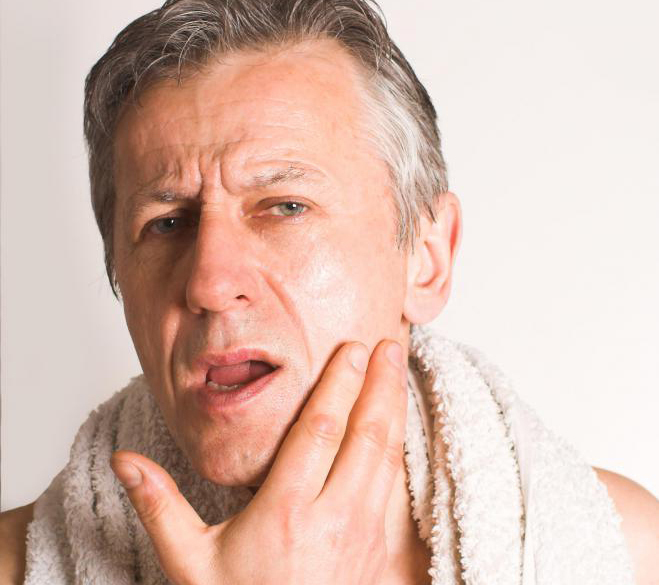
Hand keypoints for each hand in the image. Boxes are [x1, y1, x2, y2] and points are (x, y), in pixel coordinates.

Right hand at [111, 339, 407, 584]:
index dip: (338, 385)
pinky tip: (403, 425)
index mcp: (285, 512)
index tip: (352, 349)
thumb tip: (125, 462)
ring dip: (395, 408)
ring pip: (388, 457)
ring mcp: (366, 537)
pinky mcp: (383, 553)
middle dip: (379, 384)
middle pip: (365, 435)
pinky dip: (402, 448)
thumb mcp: (191, 562)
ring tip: (400, 369)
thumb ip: (160, 506)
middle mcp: (334, 518)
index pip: (320, 432)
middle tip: (390, 342)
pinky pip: (399, 488)